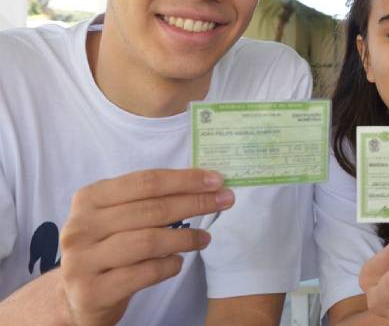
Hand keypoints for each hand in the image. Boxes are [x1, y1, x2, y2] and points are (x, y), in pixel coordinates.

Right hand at [59, 168, 234, 325]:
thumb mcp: (119, 217)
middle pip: (151, 209)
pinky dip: (169, 265)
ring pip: (148, 241)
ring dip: (185, 237)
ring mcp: (82, 261)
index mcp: (89, 198)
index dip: (185, 180)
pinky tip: (178, 262)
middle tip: (225, 201)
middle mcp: (81, 227)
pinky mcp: (92, 291)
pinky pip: (144, 273)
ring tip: (205, 239)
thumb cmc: (108, 248)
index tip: (216, 180)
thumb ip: (150, 200)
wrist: (77, 296)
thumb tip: (205, 183)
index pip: (145, 182)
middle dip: (194, 203)